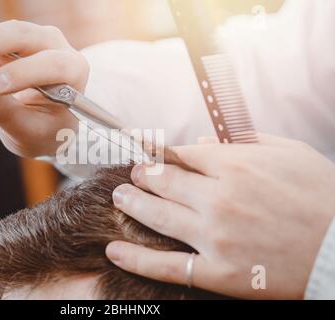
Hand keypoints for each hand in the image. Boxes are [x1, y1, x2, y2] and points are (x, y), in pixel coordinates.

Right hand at [0, 0, 88, 157]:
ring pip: (1, 30)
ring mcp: (31, 41)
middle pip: (24, 37)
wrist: (47, 123)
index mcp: (73, 72)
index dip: (22, 73)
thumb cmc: (46, 130)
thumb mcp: (31, 132)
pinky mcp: (6, 41)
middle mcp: (55, 48)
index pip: (53, 66)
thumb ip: (7, 115)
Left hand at [106, 134, 334, 298]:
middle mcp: (219, 198)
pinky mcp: (220, 272)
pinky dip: (137, 258)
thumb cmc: (322, 197)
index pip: (181, 154)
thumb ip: (245, 141)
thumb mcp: (290, 154)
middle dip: (143, 175)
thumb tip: (204, 139)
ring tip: (119, 198)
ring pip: (158, 216)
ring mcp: (216, 236)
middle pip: (163, 181)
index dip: (159, 151)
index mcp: (235, 165)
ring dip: (132, 204)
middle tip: (132, 175)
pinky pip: (168, 265)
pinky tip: (115, 250)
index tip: (144, 150)